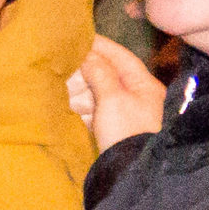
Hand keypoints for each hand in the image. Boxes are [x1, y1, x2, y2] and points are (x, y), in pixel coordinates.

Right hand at [68, 38, 167, 153]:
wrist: (131, 173)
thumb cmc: (126, 132)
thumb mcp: (112, 98)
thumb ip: (99, 73)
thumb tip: (88, 56)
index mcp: (145, 86)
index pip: (122, 57)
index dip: (101, 45)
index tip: (80, 36)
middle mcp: (138, 96)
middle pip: (110, 73)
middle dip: (86, 68)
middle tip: (65, 62)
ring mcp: (127, 114)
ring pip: (101, 92)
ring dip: (82, 88)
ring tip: (63, 85)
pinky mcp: (115, 129)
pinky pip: (97, 109)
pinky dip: (83, 105)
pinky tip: (69, 104)